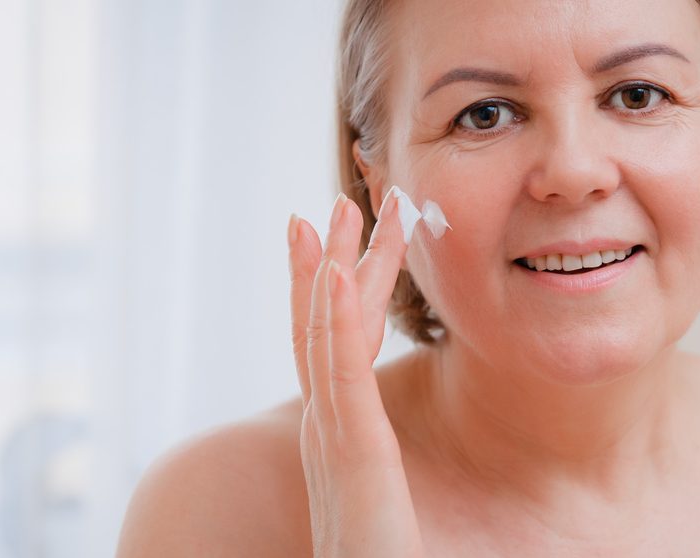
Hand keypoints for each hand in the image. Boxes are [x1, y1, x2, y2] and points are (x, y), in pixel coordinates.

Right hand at [287, 191, 425, 557]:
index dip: (329, 284)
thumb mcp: (374, 499)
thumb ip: (368, 463)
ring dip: (331, 267)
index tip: (337, 236)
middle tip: (338, 200)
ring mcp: (333, 437)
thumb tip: (377, 441)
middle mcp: (325, 425)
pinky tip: (339, 277)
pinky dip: (337, 323)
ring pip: (327, 334)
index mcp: (336, 431)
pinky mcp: (353, 455)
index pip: (329, 343)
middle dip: (331, 258)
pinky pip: (342, 377)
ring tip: (336, 211)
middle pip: (323, 324)